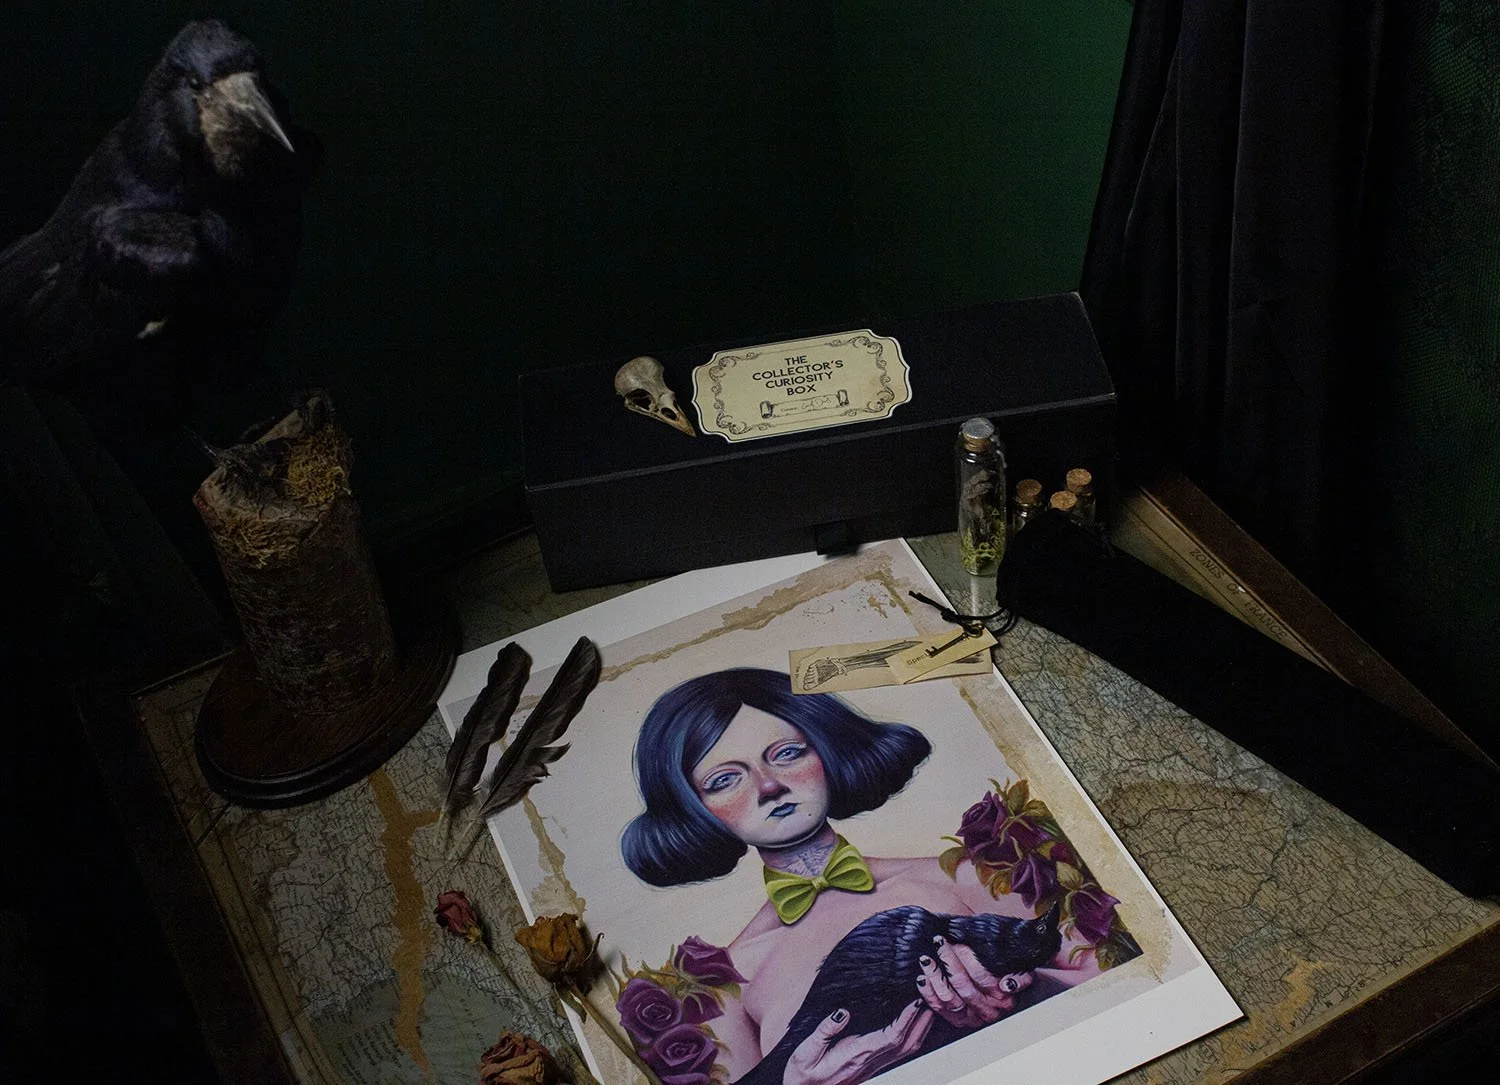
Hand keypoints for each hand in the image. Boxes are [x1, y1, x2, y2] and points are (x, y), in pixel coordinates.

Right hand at [782, 1001, 933, 1084]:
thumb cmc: (803, 1074)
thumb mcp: (806, 1050)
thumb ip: (824, 1031)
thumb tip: (841, 1012)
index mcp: (856, 1054)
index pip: (890, 1037)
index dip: (906, 1020)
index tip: (916, 1001)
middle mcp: (869, 1061)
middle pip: (906, 1044)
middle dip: (922, 1021)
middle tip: (931, 998)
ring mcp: (872, 1064)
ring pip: (906, 1049)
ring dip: (920, 1029)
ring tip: (929, 1008)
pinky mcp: (871, 1064)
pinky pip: (899, 1051)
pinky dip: (911, 1036)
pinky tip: (913, 1025)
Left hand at [916, 933, 1030, 1028]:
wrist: (1001, 989)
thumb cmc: (1005, 973)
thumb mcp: (1020, 972)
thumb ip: (1019, 977)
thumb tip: (1008, 985)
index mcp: (1004, 998)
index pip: (982, 977)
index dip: (967, 959)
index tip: (957, 942)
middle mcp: (987, 1011)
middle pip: (963, 986)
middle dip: (948, 962)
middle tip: (938, 943)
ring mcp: (971, 1018)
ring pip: (949, 998)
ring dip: (935, 976)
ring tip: (927, 958)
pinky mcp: (956, 1020)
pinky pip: (938, 1008)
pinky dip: (928, 992)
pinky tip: (922, 977)